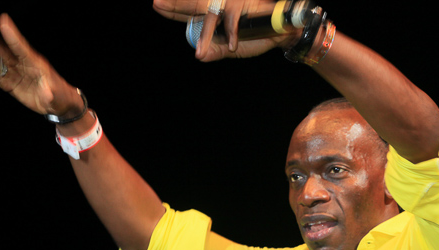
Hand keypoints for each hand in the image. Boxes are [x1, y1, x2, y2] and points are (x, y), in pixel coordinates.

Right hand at [0, 14, 82, 117]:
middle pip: (4, 51)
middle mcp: (21, 65)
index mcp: (34, 63)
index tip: (4, 20)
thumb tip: (47, 94)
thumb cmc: (60, 94)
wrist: (57, 104)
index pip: (22, 48)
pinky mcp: (8, 83)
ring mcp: (13, 73)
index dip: (13, 36)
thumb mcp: (57, 94)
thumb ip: (50, 92)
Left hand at [153, 0, 297, 60]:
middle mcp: (220, 5)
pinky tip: (233, 45)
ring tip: (201, 52)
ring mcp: (231, 4)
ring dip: (206, 35)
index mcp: (215, 14)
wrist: (282, 33)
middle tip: (157, 3)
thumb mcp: (231, 48)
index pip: (190, 12)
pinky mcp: (243, 6)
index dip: (175, 11)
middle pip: (195, 4)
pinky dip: (233, 35)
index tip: (158, 6)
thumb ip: (215, 50)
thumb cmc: (257, 36)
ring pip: (211, 16)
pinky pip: (233, 21)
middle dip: (176, 5)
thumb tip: (199, 56)